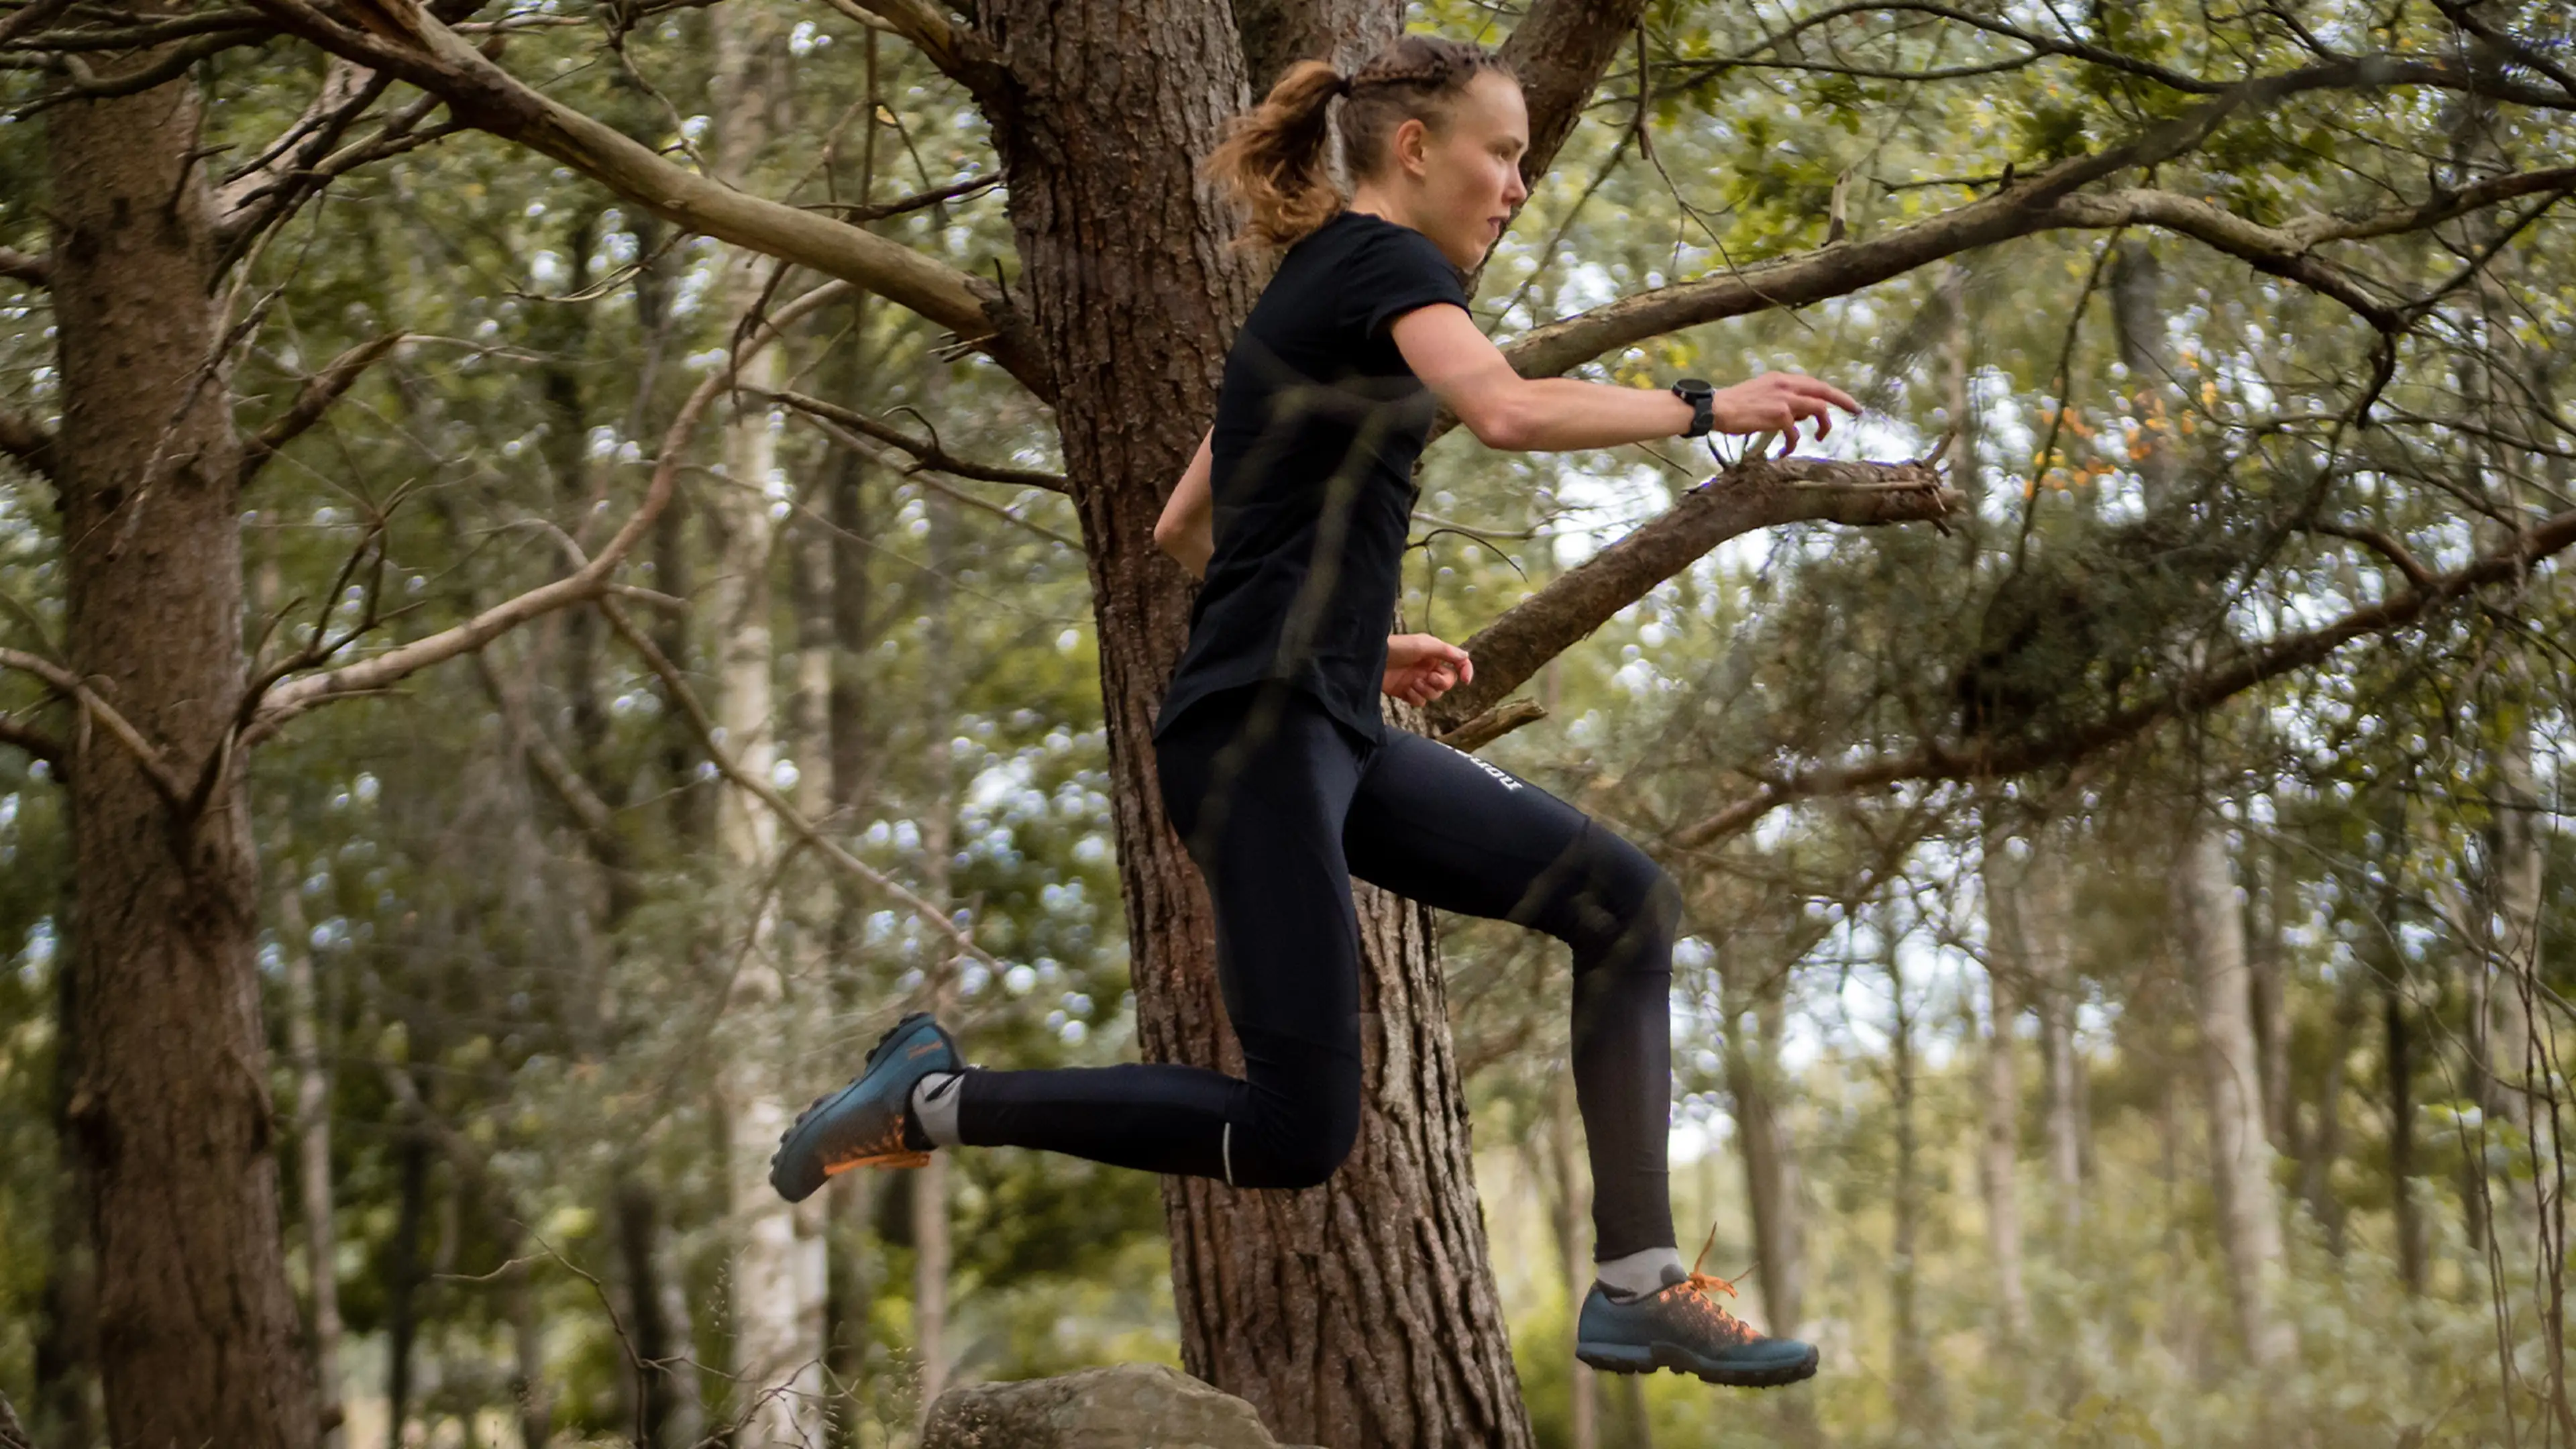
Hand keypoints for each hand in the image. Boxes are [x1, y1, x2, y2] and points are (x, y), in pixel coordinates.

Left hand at [1383, 633, 1472, 706]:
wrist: (1372, 660)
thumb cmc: (1398, 647)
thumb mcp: (1423, 644)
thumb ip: (1446, 651)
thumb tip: (1466, 656)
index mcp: (1434, 655)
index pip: (1457, 664)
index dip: (1465, 671)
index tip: (1465, 680)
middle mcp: (1428, 669)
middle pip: (1447, 683)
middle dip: (1441, 683)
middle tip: (1428, 677)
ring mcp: (1417, 682)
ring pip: (1435, 695)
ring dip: (1426, 690)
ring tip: (1413, 683)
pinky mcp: (1406, 693)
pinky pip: (1420, 702)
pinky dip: (1416, 697)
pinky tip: (1407, 690)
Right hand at [1708, 372, 1860, 443]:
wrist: (1717, 409)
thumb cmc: (1734, 405)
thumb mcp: (1761, 394)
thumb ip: (1782, 399)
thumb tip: (1801, 415)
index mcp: (1782, 379)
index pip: (1815, 384)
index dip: (1833, 393)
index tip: (1846, 402)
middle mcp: (1786, 384)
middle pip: (1825, 391)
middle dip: (1844, 401)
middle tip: (1857, 411)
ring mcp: (1784, 398)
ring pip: (1818, 409)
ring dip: (1823, 426)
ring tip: (1818, 438)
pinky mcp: (1779, 415)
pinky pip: (1796, 432)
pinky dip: (1793, 444)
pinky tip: (1785, 452)